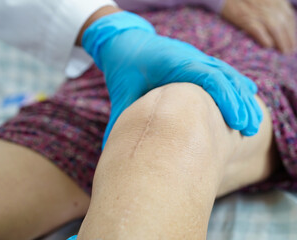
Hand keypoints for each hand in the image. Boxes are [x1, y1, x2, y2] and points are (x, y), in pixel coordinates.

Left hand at [83, 11, 262, 147]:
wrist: (126, 45)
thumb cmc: (124, 71)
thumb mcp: (122, 93)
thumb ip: (123, 118)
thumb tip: (115, 150)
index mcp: (171, 63)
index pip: (206, 77)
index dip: (224, 98)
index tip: (235, 122)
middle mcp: (187, 58)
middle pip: (222, 76)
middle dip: (238, 102)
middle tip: (248, 129)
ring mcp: (194, 57)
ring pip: (225, 74)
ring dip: (240, 96)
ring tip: (250, 122)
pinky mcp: (196, 61)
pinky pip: (221, 71)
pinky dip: (235, 85)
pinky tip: (247, 98)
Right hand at [221, 0, 296, 53]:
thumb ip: (271, 5)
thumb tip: (279, 20)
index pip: (288, 15)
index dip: (292, 29)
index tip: (293, 39)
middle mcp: (270, 5)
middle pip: (284, 23)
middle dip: (289, 38)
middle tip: (290, 50)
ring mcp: (258, 12)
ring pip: (276, 29)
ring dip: (281, 41)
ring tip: (283, 51)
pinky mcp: (246, 19)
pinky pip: (259, 31)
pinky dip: (265, 39)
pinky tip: (268, 46)